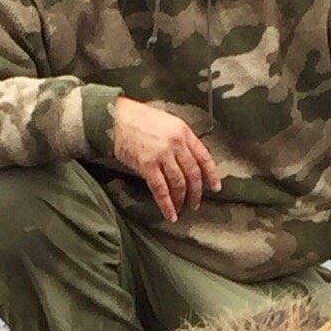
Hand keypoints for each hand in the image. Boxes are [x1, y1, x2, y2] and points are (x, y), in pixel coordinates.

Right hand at [112, 97, 219, 221]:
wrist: (116, 116)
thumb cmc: (139, 118)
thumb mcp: (167, 122)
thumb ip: (179, 140)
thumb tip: (187, 161)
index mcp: (183, 131)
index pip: (204, 157)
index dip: (211, 175)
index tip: (215, 188)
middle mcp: (176, 143)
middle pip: (193, 173)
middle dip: (196, 191)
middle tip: (196, 203)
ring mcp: (162, 154)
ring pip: (179, 183)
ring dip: (182, 199)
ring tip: (182, 208)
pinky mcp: (147, 165)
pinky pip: (161, 190)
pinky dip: (167, 205)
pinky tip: (170, 214)